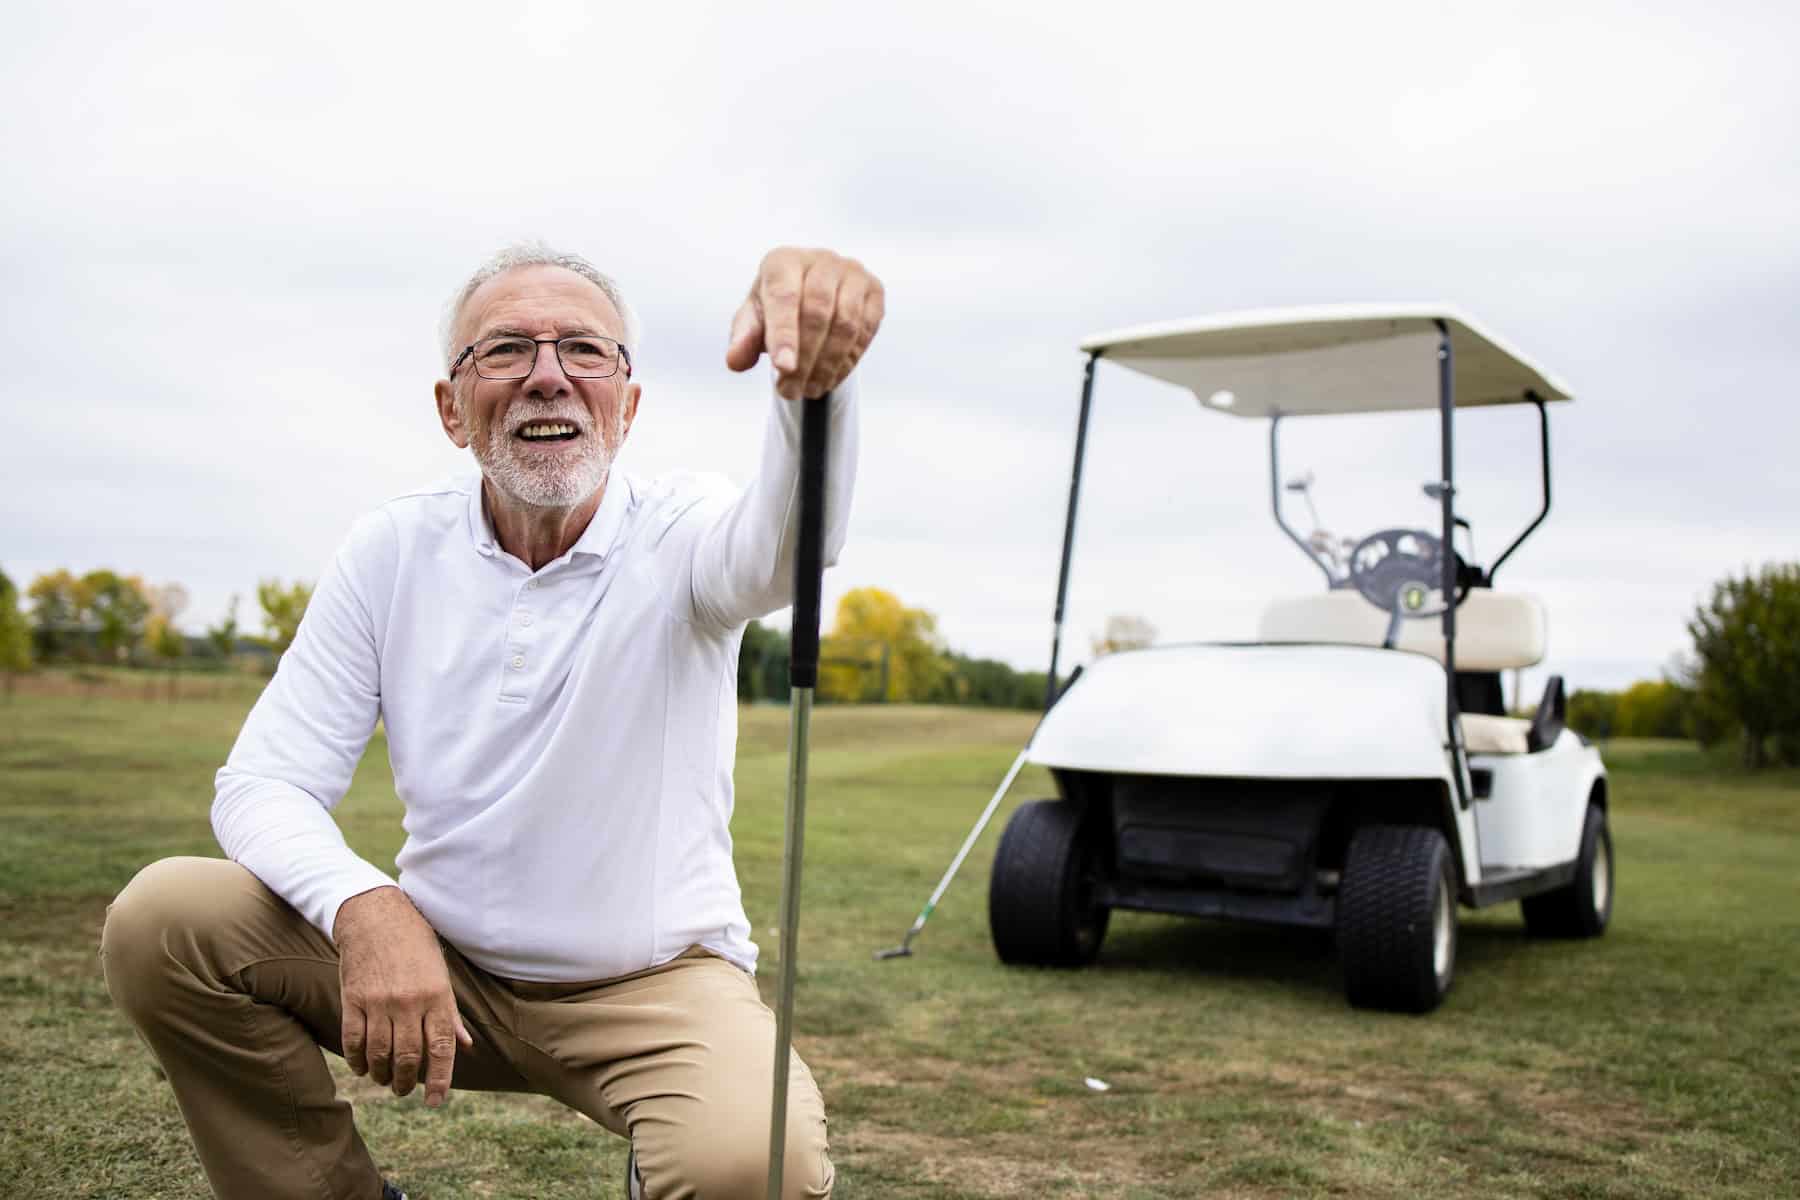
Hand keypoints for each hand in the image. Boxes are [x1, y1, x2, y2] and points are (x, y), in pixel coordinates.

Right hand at [334, 886, 472, 1107]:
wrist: (376, 917)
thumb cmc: (416, 946)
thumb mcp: (441, 975)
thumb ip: (451, 1014)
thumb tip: (466, 1046)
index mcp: (437, 997)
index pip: (441, 1048)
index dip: (440, 1080)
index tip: (436, 1102)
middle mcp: (409, 1002)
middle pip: (407, 1057)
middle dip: (406, 1082)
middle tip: (404, 1089)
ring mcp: (379, 1002)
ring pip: (379, 1054)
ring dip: (382, 1075)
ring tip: (386, 1080)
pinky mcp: (353, 999)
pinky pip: (353, 1041)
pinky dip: (357, 1060)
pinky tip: (363, 1068)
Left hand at [726, 247, 884, 400]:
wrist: (810, 297)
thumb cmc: (775, 309)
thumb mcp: (753, 323)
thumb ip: (742, 339)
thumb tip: (735, 361)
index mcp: (783, 261)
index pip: (785, 298)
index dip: (785, 335)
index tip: (783, 368)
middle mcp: (821, 260)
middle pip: (817, 313)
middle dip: (805, 359)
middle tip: (791, 391)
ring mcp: (852, 273)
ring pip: (845, 325)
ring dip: (827, 365)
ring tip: (809, 390)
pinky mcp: (874, 291)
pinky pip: (865, 331)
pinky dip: (847, 361)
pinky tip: (829, 379)